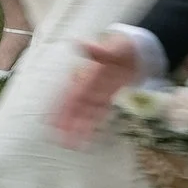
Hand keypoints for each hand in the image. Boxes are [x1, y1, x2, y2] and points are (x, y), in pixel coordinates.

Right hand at [53, 32, 143, 146]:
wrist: (138, 49)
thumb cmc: (122, 46)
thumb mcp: (112, 47)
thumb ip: (98, 50)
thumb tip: (79, 41)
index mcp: (86, 75)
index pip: (70, 96)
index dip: (59, 109)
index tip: (50, 122)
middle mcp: (88, 85)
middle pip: (75, 107)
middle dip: (67, 124)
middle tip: (60, 141)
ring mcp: (98, 92)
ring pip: (85, 113)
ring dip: (79, 128)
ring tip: (72, 145)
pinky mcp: (108, 97)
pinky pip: (99, 112)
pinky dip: (93, 123)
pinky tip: (88, 136)